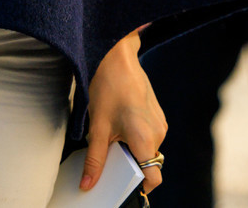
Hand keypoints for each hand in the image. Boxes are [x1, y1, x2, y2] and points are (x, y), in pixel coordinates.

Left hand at [83, 31, 165, 196]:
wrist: (118, 57)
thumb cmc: (108, 87)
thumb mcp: (97, 126)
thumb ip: (95, 159)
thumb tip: (88, 184)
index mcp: (145, 138)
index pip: (153, 177)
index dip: (140, 188)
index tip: (125, 189)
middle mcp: (158, 133)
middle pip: (148, 165)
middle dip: (130, 167)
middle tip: (110, 160)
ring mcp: (160, 124)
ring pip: (148, 150)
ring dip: (132, 151)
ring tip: (113, 137)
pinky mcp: (158, 117)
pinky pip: (149, 137)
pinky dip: (136, 139)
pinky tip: (120, 126)